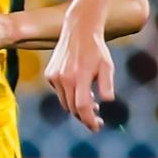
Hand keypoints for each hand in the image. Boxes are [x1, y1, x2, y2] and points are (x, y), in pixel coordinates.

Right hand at [45, 4, 115, 131]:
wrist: (78, 30)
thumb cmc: (96, 49)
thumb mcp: (107, 65)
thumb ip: (107, 83)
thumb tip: (107, 100)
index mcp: (79, 77)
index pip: (82, 107)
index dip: (89, 120)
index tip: (97, 127)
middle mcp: (63, 78)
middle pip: (72, 108)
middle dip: (84, 116)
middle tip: (98, 116)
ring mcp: (54, 77)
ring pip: (64, 102)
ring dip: (76, 107)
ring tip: (91, 101)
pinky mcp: (49, 74)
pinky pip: (59, 92)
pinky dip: (68, 95)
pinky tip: (79, 88)